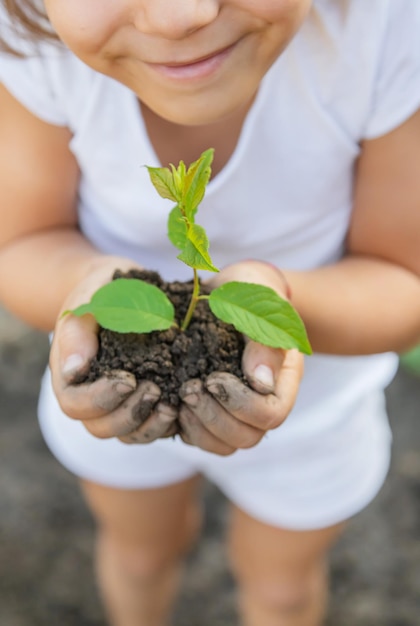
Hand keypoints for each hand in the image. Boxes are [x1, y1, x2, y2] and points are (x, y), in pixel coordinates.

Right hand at [50, 258, 177, 442]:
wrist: (123, 288)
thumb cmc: (101, 292)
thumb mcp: (87, 302)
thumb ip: (77, 332)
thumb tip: (73, 370)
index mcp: (70, 376)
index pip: (76, 405)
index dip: (101, 399)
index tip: (128, 379)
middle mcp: (91, 396)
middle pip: (101, 427)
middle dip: (130, 414)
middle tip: (156, 389)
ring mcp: (117, 403)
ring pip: (127, 434)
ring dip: (149, 425)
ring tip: (172, 406)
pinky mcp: (143, 402)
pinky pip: (150, 428)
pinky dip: (165, 424)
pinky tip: (182, 406)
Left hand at [177, 260, 302, 454]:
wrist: (228, 288)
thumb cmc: (249, 288)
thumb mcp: (259, 299)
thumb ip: (263, 337)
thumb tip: (261, 383)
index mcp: (283, 379)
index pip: (271, 415)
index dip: (240, 404)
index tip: (212, 377)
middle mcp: (263, 401)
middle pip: (247, 437)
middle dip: (214, 416)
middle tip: (189, 387)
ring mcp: (236, 410)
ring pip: (223, 445)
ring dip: (198, 427)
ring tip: (180, 396)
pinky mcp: (210, 410)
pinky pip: (200, 438)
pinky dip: (183, 427)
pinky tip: (171, 400)